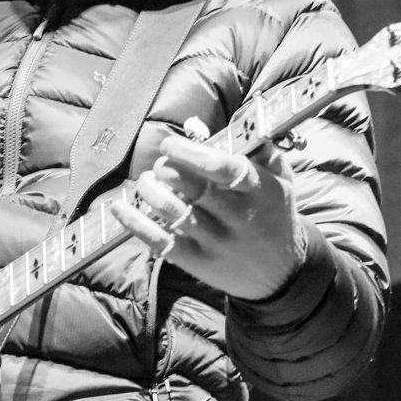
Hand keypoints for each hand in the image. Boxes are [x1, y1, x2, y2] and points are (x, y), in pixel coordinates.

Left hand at [109, 134, 306, 301]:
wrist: (281, 273)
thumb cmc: (273, 214)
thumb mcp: (282, 181)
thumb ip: (261, 152)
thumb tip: (235, 127)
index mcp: (259, 191)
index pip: (223, 169)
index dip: (191, 154)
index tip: (169, 145)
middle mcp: (238, 218)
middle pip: (193, 188)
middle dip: (167, 169)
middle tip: (161, 164)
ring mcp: (215, 242)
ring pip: (173, 212)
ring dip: (150, 190)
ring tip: (148, 181)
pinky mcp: (196, 261)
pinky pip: (159, 241)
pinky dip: (134, 222)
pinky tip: (118, 207)